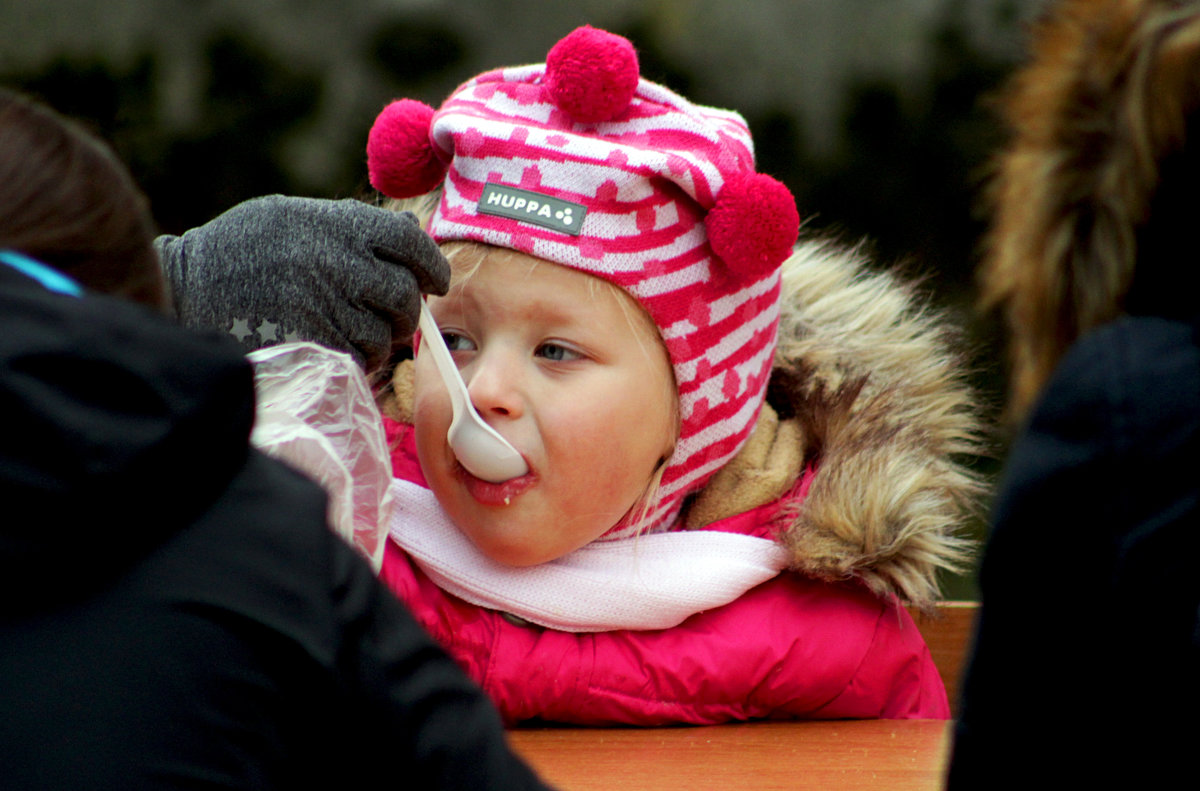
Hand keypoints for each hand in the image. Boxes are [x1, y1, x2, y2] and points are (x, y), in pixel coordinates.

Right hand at [157, 195, 448, 370]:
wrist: (183, 287)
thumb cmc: (241, 251)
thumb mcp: (291, 217)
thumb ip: (348, 228)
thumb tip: (412, 237)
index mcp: (333, 223)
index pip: (407, 241)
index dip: (430, 264)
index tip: (435, 282)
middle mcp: (334, 259)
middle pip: (403, 293)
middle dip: (405, 312)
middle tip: (394, 319)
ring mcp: (322, 302)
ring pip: (382, 333)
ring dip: (379, 342)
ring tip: (359, 335)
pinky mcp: (310, 341)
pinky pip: (355, 357)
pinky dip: (355, 359)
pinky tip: (336, 349)